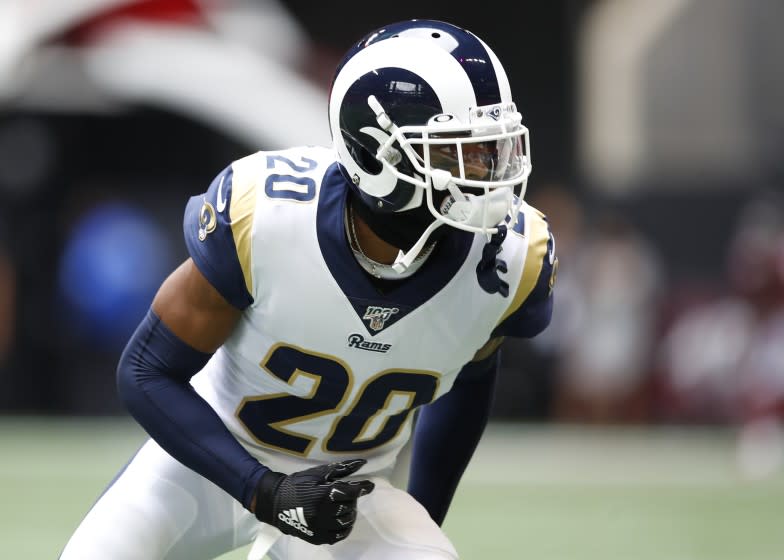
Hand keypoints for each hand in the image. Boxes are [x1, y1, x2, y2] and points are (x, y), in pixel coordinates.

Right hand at [253, 459, 374, 544]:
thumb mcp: (318, 473)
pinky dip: (344, 527)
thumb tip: (362, 463)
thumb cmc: (298, 484)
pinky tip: (341, 519)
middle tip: (349, 494)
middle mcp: (323, 514)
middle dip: (352, 499)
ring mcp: (320, 528)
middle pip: (349, 507)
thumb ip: (341, 469)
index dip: (362, 488)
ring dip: (349, 512)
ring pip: (346, 522)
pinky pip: (338, 535)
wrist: (276, 503)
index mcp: (323, 495)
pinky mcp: (317, 537)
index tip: (370, 485)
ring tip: (344, 505)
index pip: (351, 492)